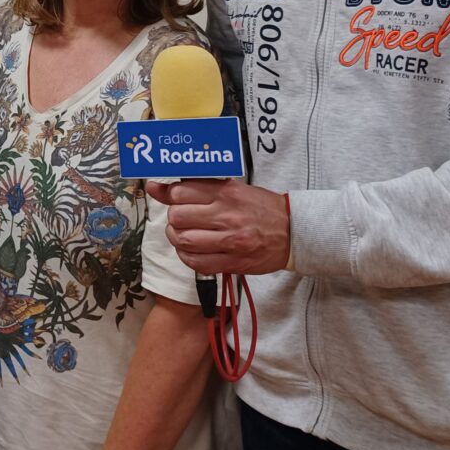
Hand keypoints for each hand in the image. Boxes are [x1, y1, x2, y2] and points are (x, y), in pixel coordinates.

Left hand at [146, 178, 290, 274]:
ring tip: (185, 234)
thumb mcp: (231, 188)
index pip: (180, 192)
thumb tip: (156, 186)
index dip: (171, 196)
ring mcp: (230, 241)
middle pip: (178, 217)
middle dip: (174, 218)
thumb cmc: (260, 207)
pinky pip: (197, 263)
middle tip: (181, 219)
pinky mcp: (233, 262)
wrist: (293, 231)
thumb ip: (196, 186)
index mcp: (226, 193)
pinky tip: (193, 251)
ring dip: (178, 238)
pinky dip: (188, 258)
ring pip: (184, 241)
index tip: (174, 199)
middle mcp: (226, 215)